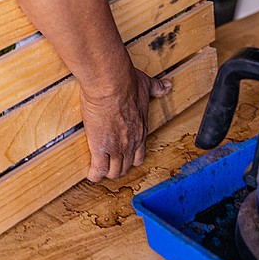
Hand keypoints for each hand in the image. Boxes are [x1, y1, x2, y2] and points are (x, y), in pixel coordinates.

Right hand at [80, 67, 170, 181]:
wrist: (111, 85)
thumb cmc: (127, 83)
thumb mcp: (146, 85)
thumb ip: (156, 88)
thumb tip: (166, 86)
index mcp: (141, 130)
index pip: (139, 154)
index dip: (131, 157)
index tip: (125, 156)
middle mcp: (131, 143)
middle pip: (126, 166)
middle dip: (119, 168)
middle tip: (111, 166)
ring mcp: (116, 147)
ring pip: (114, 170)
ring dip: (108, 172)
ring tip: (100, 171)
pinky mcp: (99, 147)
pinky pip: (98, 169)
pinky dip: (95, 175)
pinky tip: (91, 175)